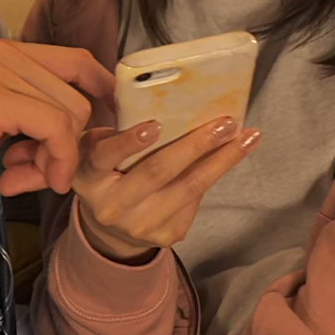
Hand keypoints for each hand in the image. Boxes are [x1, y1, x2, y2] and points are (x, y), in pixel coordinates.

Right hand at [0, 40, 113, 198]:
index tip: (104, 131)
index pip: (79, 61)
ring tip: (27, 176)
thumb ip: (31, 118)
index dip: (102, 95)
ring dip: (61, 157)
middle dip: (74, 141)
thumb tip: (76, 138)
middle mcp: (7, 53)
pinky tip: (34, 179)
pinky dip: (56, 160)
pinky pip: (54, 128)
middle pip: (81, 93)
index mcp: (7, 52)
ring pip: (71, 113)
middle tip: (45, 172)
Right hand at [10, 117, 260, 263]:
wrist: (108, 232)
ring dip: (221, 159)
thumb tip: (149, 98)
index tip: (154, 125)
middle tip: (224, 121)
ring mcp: (141, 224)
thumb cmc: (104, 176)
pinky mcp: (166, 235)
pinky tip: (236, 151)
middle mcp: (112, 205)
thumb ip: (102, 136)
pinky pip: (195, 200)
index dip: (128, 142)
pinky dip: (218, 173)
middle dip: (194, 144)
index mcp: (89, 178)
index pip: (105, 158)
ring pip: (187, 187)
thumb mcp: (90, 156)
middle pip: (157, 171)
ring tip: (246, 135)